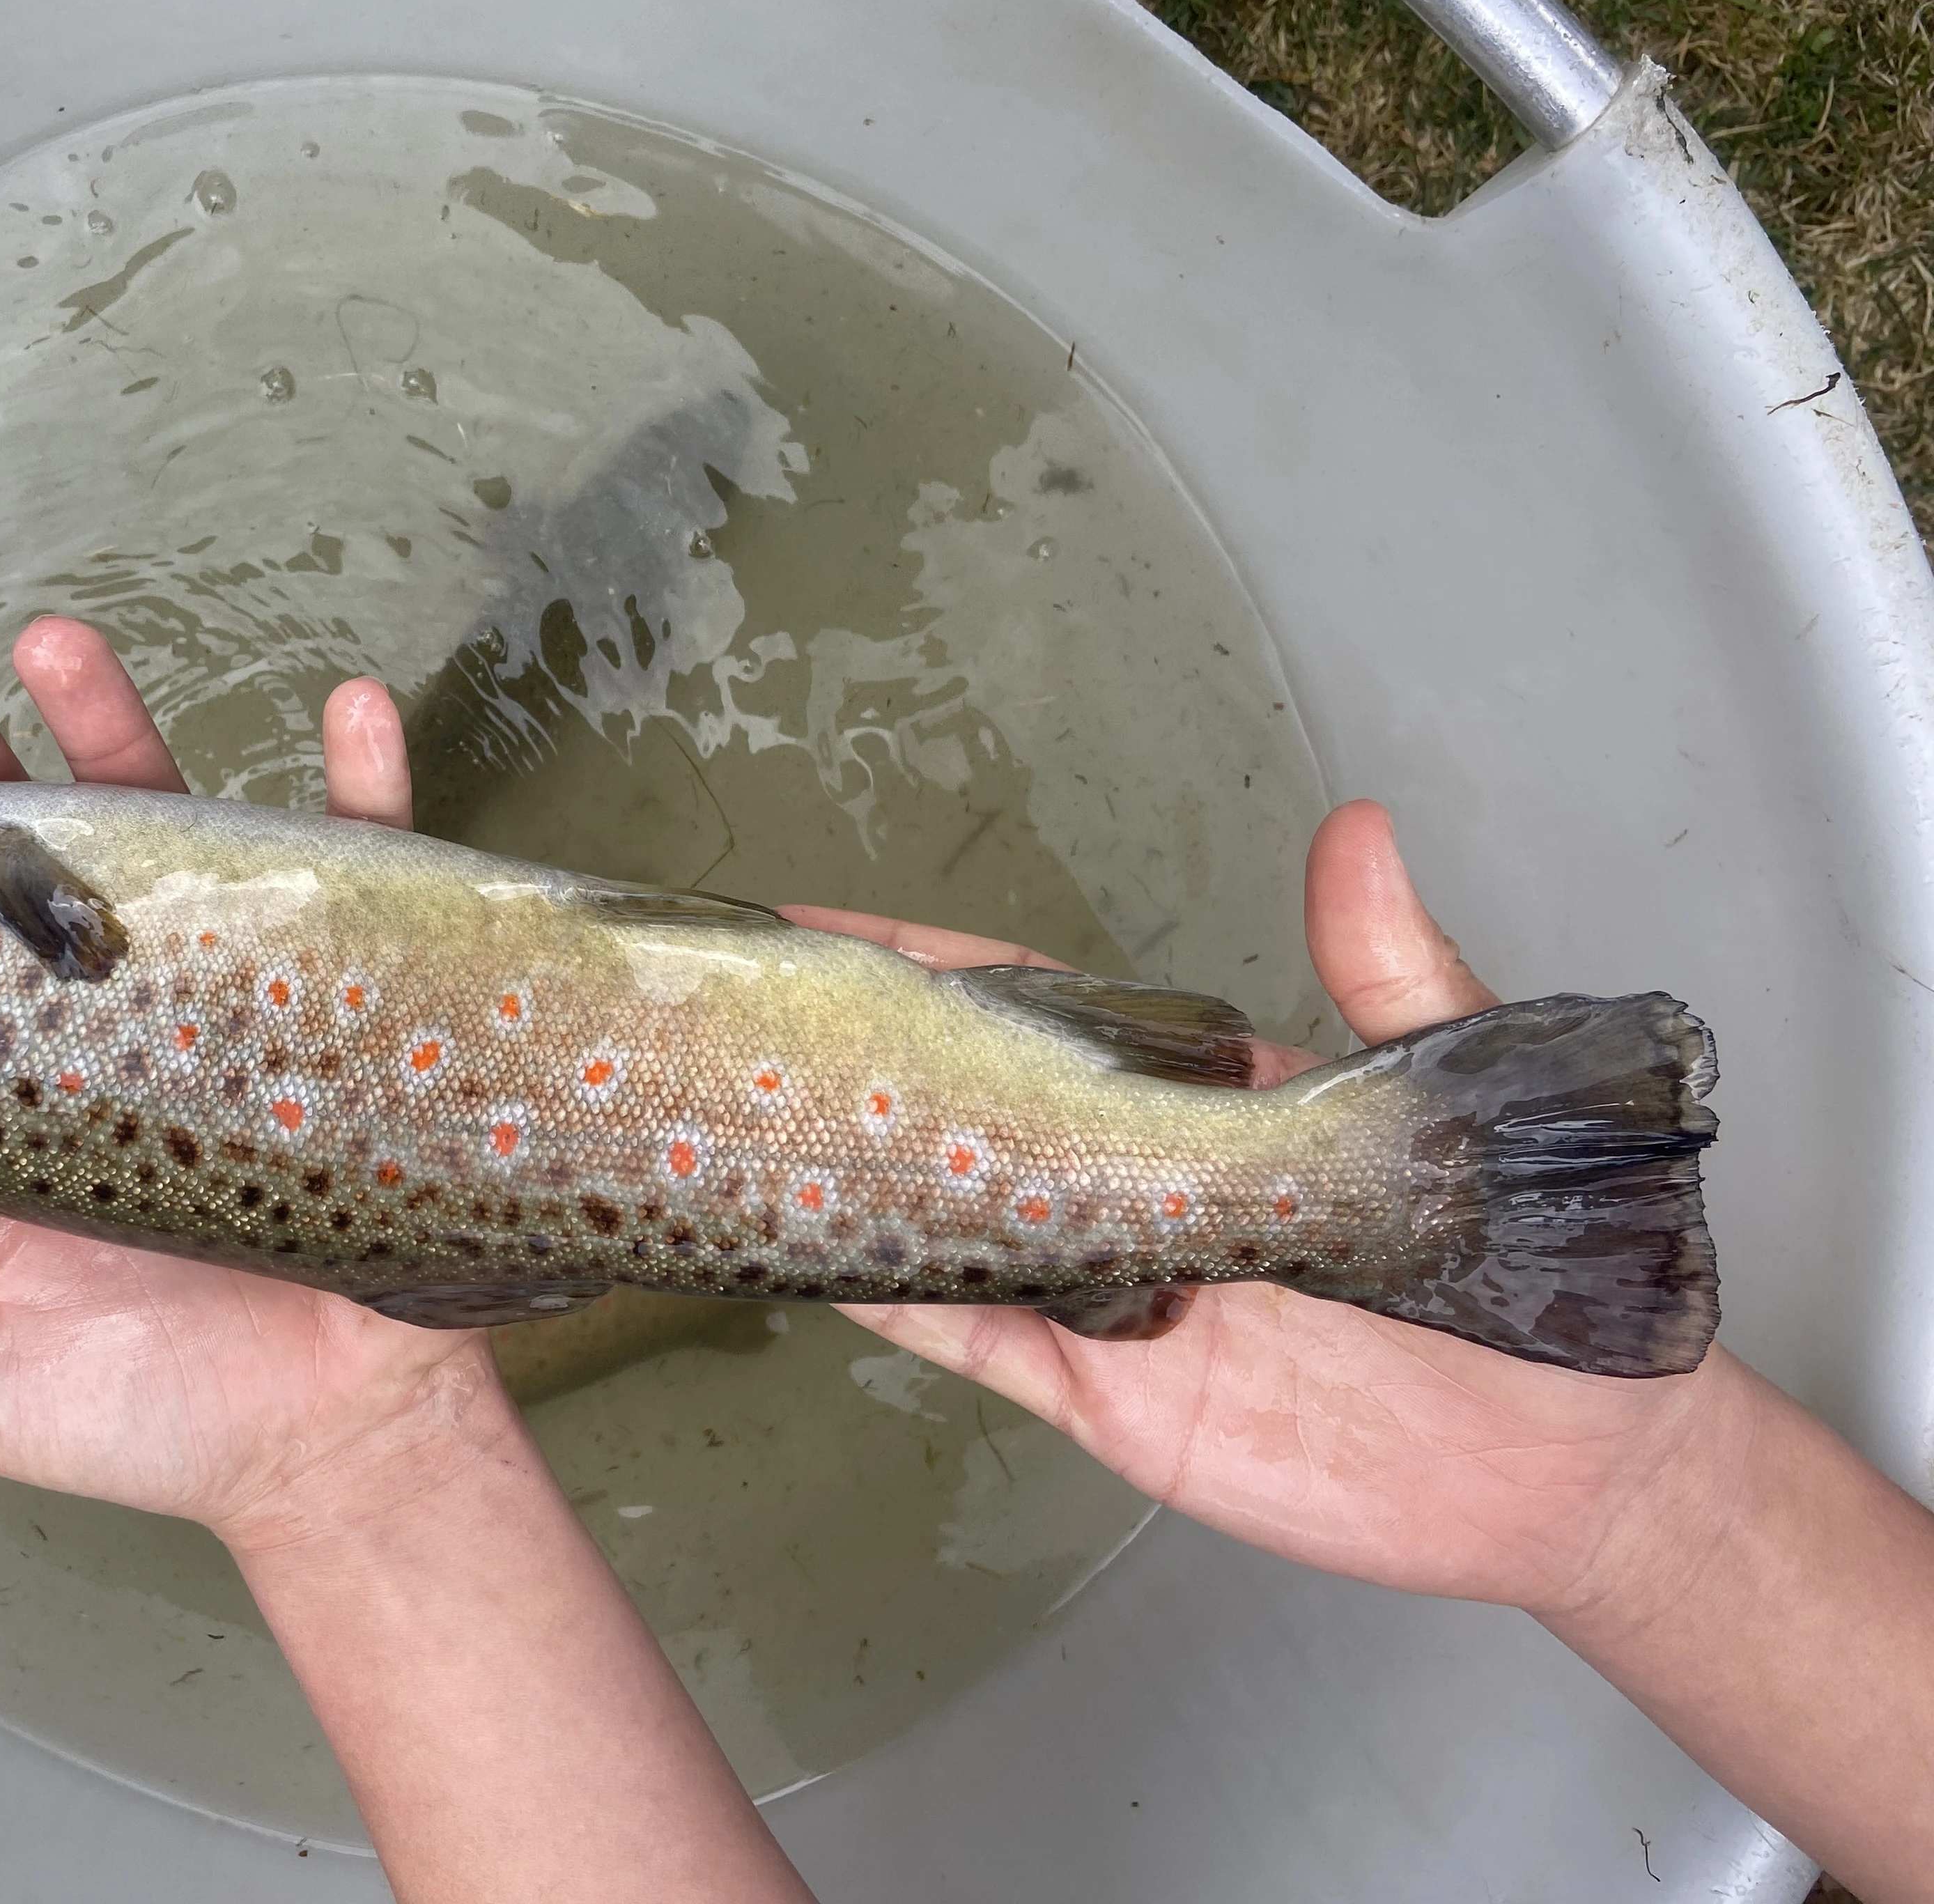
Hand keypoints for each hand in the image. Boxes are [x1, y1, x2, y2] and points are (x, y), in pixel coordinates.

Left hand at [0, 620, 488, 1546]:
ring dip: (116, 729)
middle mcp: (103, 1026)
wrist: (338, 1460)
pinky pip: (365, 880)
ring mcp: (226, 1005)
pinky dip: (364, 790)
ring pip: (164, 833)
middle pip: (20, 857)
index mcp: (6, 1092)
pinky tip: (351, 706)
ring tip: (55, 640)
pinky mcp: (346, 1012)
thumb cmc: (156, 1426)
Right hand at [795, 804, 1736, 1621]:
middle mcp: (1130, 1182)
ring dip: (851, 1174)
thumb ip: (1387, 975)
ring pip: (946, 1218)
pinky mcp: (1102, 1386)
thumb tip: (1357, 826)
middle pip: (969, 1106)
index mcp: (1195, 1097)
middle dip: (860, 1056)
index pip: (1039, 1008)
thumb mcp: (1448, 1104)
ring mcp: (1103, 1284)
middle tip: (734, 1010)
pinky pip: (972, 1338)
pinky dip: (890, 1302)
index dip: (933, 966)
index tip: (826, 924)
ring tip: (724, 1124)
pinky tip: (800, 1263)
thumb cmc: (1520, 1269)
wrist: (1565, 1463)